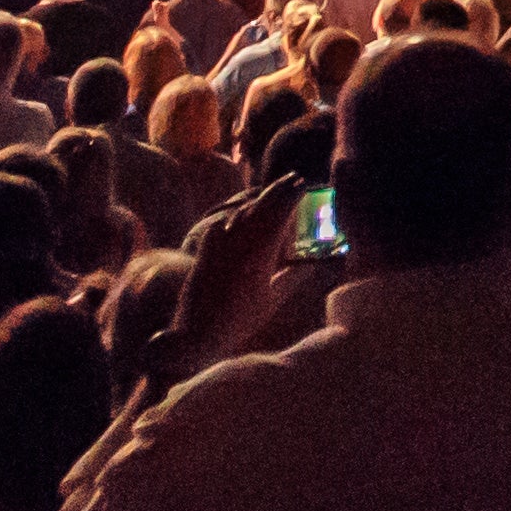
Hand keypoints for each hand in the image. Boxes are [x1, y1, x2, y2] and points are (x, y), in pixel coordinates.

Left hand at [173, 181, 306, 365]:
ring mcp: (219, 243)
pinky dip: (235, 217)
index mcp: (260, 253)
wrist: (197, 332)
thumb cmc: (239, 321)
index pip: (280, 214)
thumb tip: (313, 266)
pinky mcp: (205, 249)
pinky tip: (239, 218)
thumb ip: (293, 280)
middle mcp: (240, 242)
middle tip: (293, 179)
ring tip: (272, 194)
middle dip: (278, 191)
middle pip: (262, 206)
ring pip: (243, 213)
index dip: (291, 196)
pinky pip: (223, 224)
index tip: (302, 185)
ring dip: (259, 201)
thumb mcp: (272, 301)